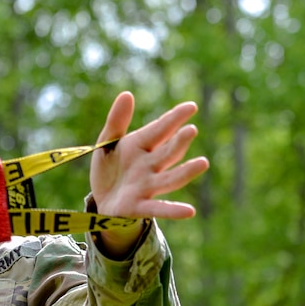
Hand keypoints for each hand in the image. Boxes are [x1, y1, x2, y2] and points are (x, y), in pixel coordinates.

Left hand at [90, 92, 208, 255]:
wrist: (101, 201)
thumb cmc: (109, 169)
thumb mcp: (107, 143)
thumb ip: (116, 121)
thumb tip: (127, 94)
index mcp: (141, 146)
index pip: (160, 130)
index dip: (174, 119)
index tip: (191, 107)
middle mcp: (149, 165)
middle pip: (167, 153)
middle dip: (178, 142)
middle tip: (191, 130)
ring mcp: (146, 186)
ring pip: (169, 179)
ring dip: (185, 172)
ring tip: (203, 163)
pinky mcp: (138, 206)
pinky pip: (157, 208)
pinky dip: (173, 210)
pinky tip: (190, 211)